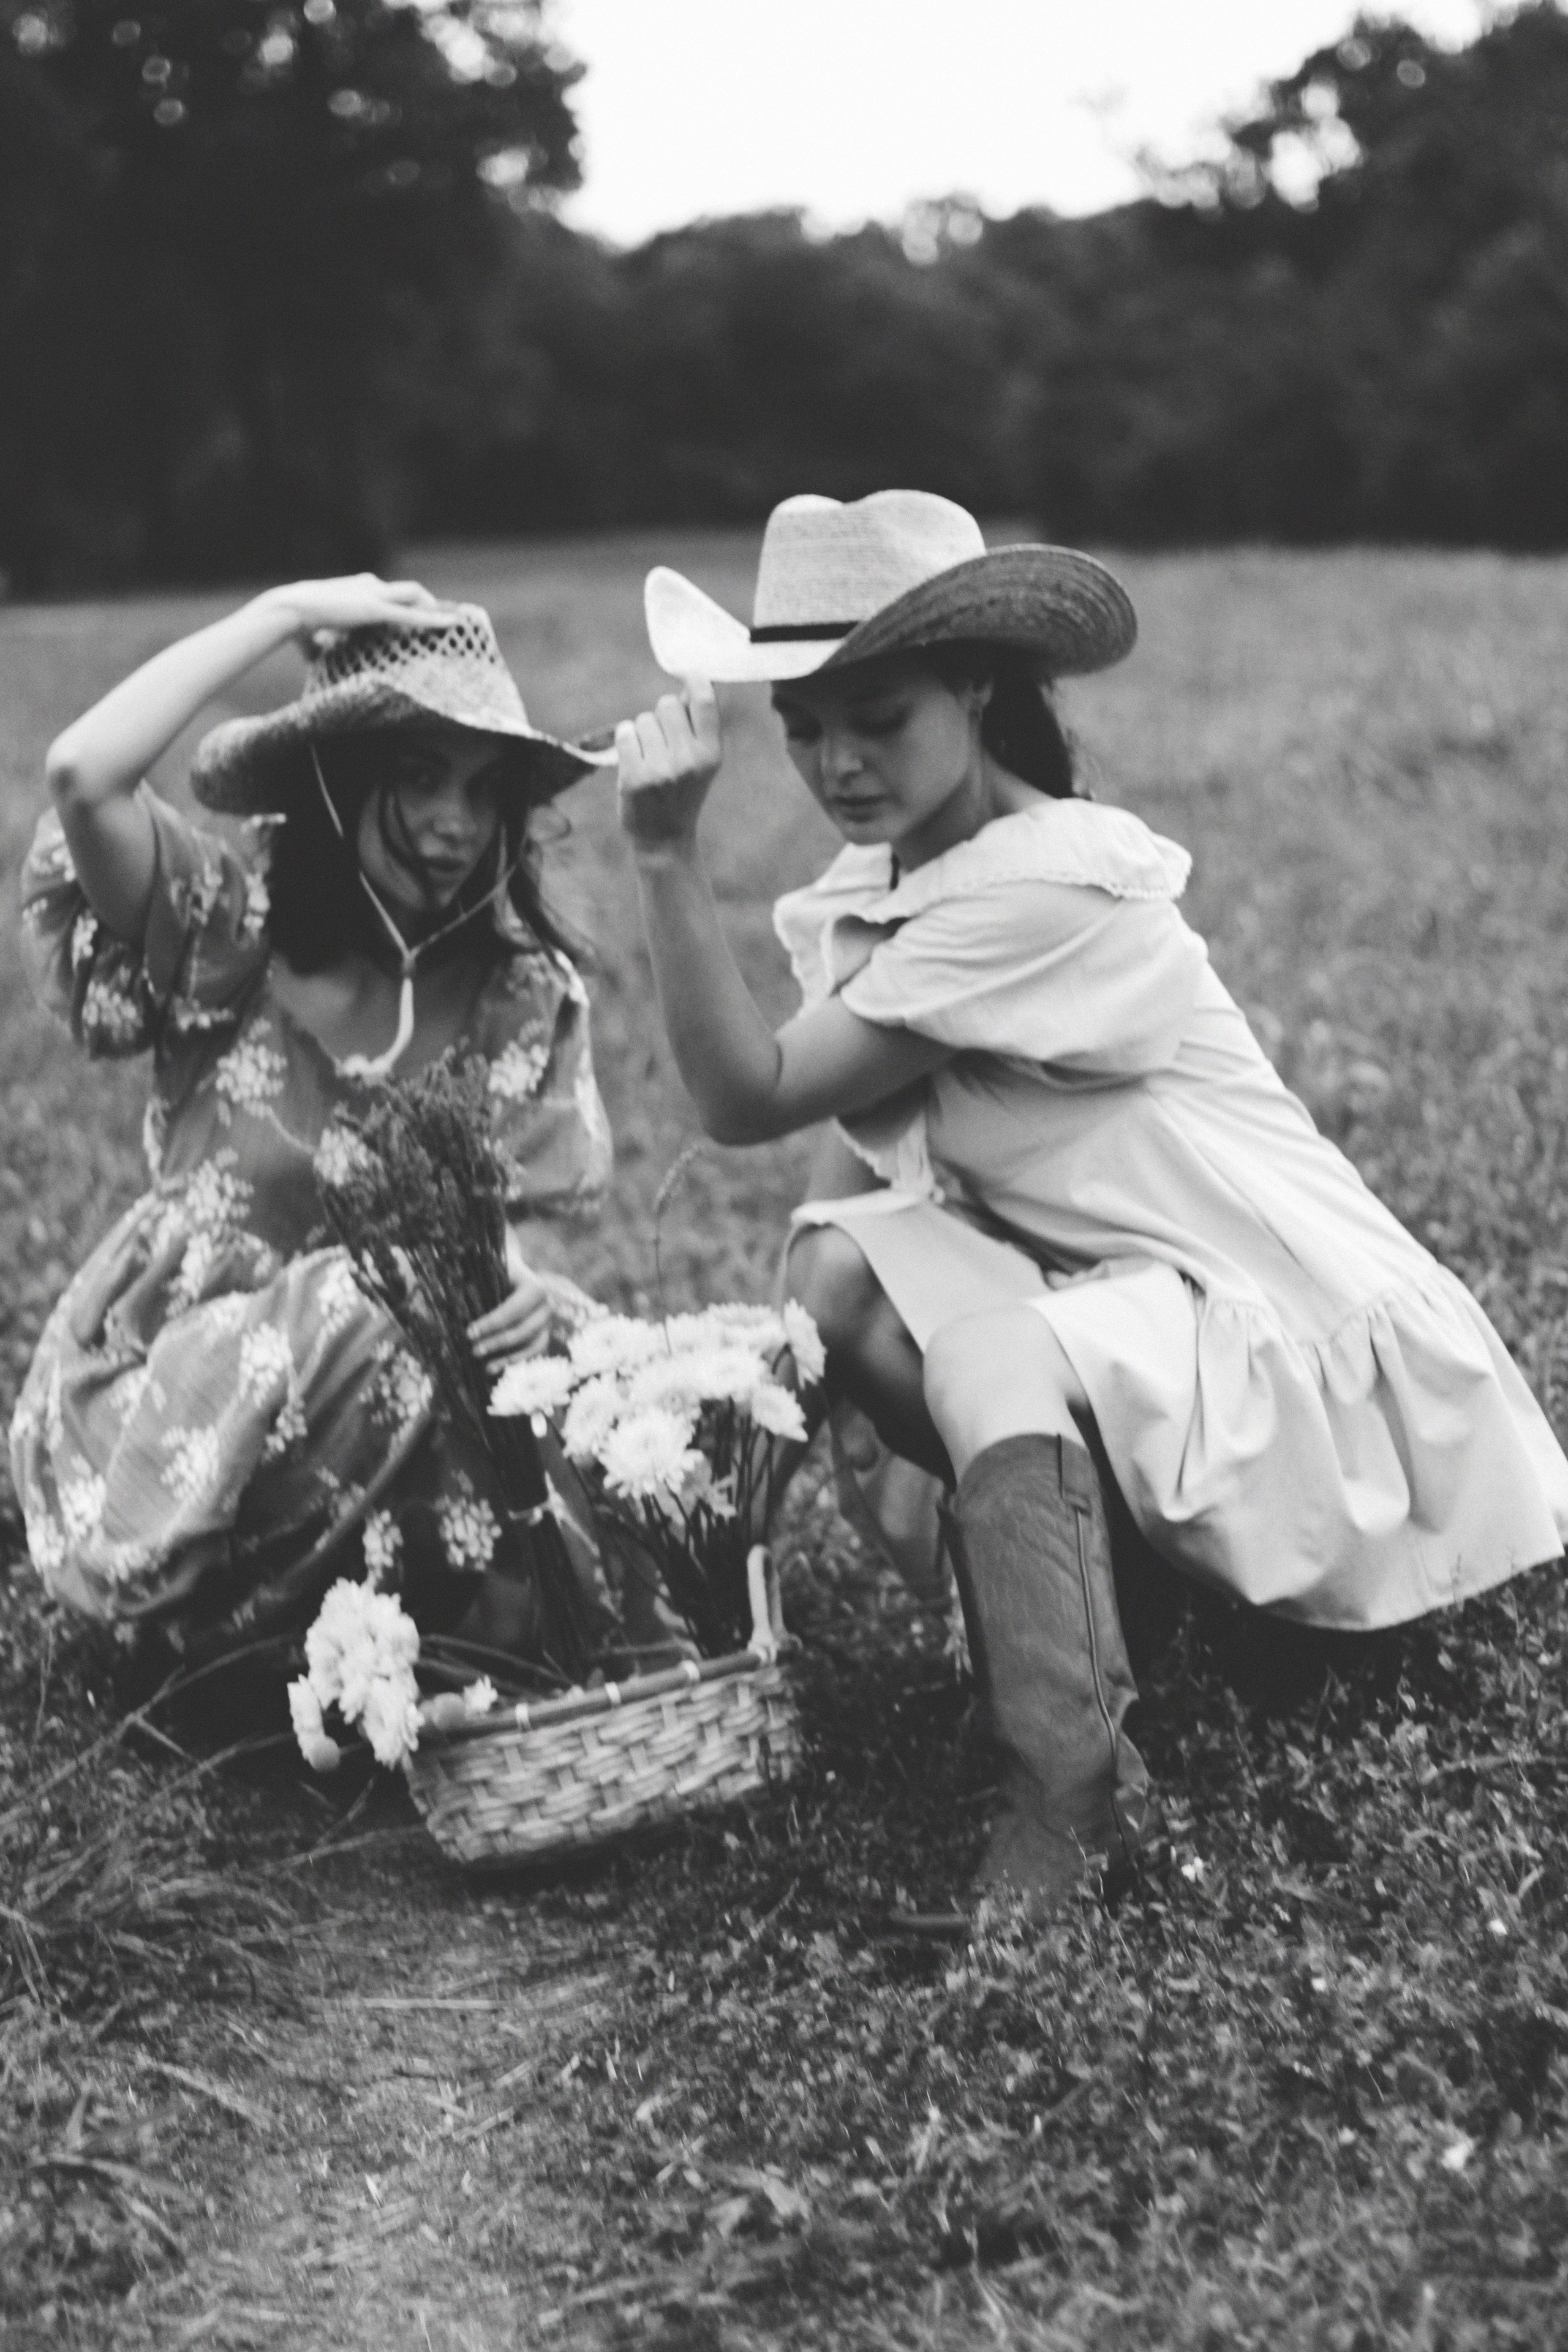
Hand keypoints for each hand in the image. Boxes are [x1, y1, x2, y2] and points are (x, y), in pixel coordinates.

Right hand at [257, 574, 460, 645]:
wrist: (292, 609)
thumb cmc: (298, 623)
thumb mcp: (314, 632)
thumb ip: (320, 641)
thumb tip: (313, 654)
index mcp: (358, 588)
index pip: (391, 593)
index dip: (407, 605)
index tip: (419, 618)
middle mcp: (370, 585)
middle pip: (409, 591)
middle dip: (428, 604)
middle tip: (444, 621)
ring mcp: (374, 595)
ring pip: (415, 595)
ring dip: (434, 609)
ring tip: (452, 625)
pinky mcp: (376, 609)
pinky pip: (411, 614)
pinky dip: (433, 620)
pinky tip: (451, 625)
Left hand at [468, 1264, 553, 1367]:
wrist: (513, 1271)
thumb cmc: (495, 1270)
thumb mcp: (487, 1270)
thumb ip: (476, 1284)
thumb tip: (454, 1304)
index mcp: (535, 1287)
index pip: (513, 1310)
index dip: (491, 1324)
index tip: (469, 1333)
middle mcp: (547, 1305)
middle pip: (523, 1330)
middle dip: (497, 1343)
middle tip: (474, 1351)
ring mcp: (548, 1321)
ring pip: (532, 1344)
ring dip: (508, 1358)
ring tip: (486, 1368)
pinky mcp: (545, 1332)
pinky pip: (535, 1351)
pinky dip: (518, 1360)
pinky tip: (499, 1368)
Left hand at [616, 680, 722, 854]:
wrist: (665, 839)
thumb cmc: (682, 792)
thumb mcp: (701, 762)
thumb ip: (698, 725)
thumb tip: (691, 681)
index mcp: (711, 754)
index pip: (704, 702)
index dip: (695, 680)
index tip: (689, 673)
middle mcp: (688, 760)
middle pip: (667, 704)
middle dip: (661, 716)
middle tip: (663, 742)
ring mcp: (661, 770)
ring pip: (643, 719)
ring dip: (642, 732)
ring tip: (649, 757)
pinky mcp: (634, 778)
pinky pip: (625, 733)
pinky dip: (626, 741)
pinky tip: (634, 760)